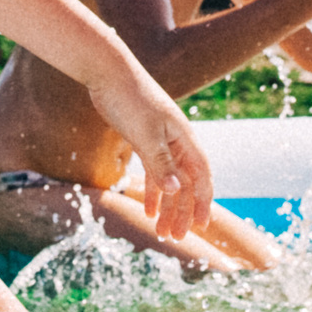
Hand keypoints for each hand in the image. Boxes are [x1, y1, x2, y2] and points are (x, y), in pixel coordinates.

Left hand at [88, 70, 213, 239]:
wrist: (108, 73)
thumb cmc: (130, 99)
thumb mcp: (145, 134)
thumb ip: (160, 163)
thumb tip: (175, 191)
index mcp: (185, 139)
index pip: (201, 177)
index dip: (203, 202)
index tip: (200, 227)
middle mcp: (178, 142)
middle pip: (186, 184)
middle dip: (182, 212)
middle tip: (176, 238)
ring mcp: (162, 142)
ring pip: (170, 181)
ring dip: (167, 207)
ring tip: (161, 233)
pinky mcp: (145, 141)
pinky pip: (154, 172)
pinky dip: (153, 192)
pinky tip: (148, 211)